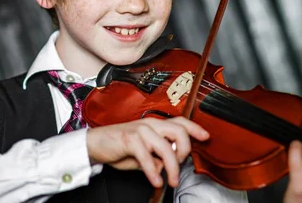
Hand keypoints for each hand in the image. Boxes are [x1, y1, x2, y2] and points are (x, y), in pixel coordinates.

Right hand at [86, 117, 208, 187]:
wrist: (95, 144)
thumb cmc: (119, 147)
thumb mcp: (143, 153)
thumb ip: (157, 157)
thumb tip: (167, 166)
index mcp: (155, 125)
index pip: (180, 122)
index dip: (195, 128)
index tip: (206, 137)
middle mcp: (150, 124)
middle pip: (179, 131)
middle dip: (185, 151)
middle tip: (180, 166)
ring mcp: (140, 130)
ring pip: (166, 147)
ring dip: (172, 167)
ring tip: (171, 180)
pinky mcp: (129, 139)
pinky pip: (147, 156)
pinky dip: (153, 171)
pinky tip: (156, 180)